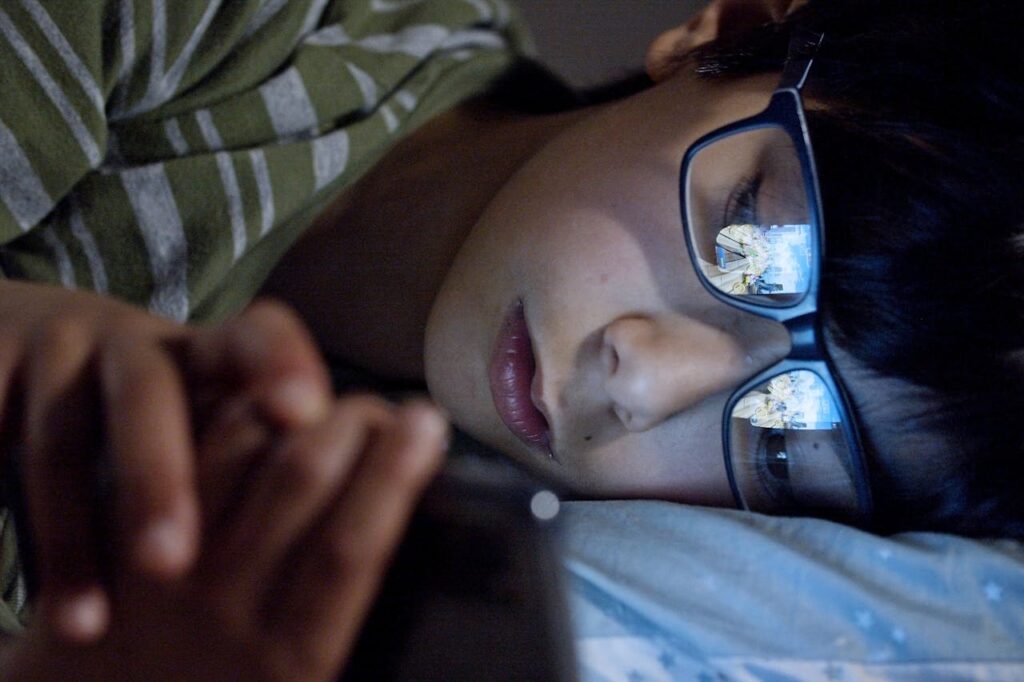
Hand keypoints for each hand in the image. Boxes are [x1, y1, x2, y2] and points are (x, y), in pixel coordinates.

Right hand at [0, 280, 330, 641]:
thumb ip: (268, 455)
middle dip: (156, 476)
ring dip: (73, 531)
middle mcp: (140, 342)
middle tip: (172, 565)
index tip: (307, 412)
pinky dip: (17, 523)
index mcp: (210, 348)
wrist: (26, 358)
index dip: (283, 361)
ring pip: (63, 437)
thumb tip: (356, 511)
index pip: (257, 333)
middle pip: (149, 394)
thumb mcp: (208, 414)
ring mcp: (63, 351)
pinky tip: (30, 598)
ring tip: (89, 630)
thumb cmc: (156, 417)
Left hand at [2, 395, 447, 681]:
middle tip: (383, 407)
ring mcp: (166, 574)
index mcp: (292, 664)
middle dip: (351, 423)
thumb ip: (336, 617)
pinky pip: (176, 453)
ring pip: (234, 451)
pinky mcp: (116, 546)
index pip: (350, 547)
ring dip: (286, 407)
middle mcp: (228, 612)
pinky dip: (220, 414)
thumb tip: (385, 519)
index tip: (427, 420)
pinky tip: (252, 401)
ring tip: (322, 399)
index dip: (393, 472)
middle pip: (298, 480)